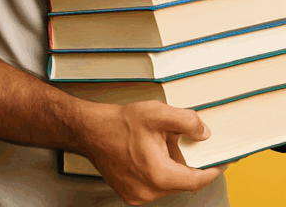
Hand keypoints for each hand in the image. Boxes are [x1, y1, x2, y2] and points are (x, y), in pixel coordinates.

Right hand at [78, 100, 226, 205]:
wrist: (88, 129)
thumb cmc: (116, 122)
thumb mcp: (155, 113)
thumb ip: (185, 121)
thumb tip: (204, 133)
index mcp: (159, 175)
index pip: (196, 179)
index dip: (211, 170)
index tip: (220, 162)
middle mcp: (149, 191)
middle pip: (181, 180)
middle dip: (183, 160)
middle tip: (175, 140)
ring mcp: (138, 195)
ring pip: (167, 183)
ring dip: (169, 166)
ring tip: (155, 144)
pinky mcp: (129, 194)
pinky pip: (153, 185)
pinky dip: (156, 171)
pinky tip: (145, 153)